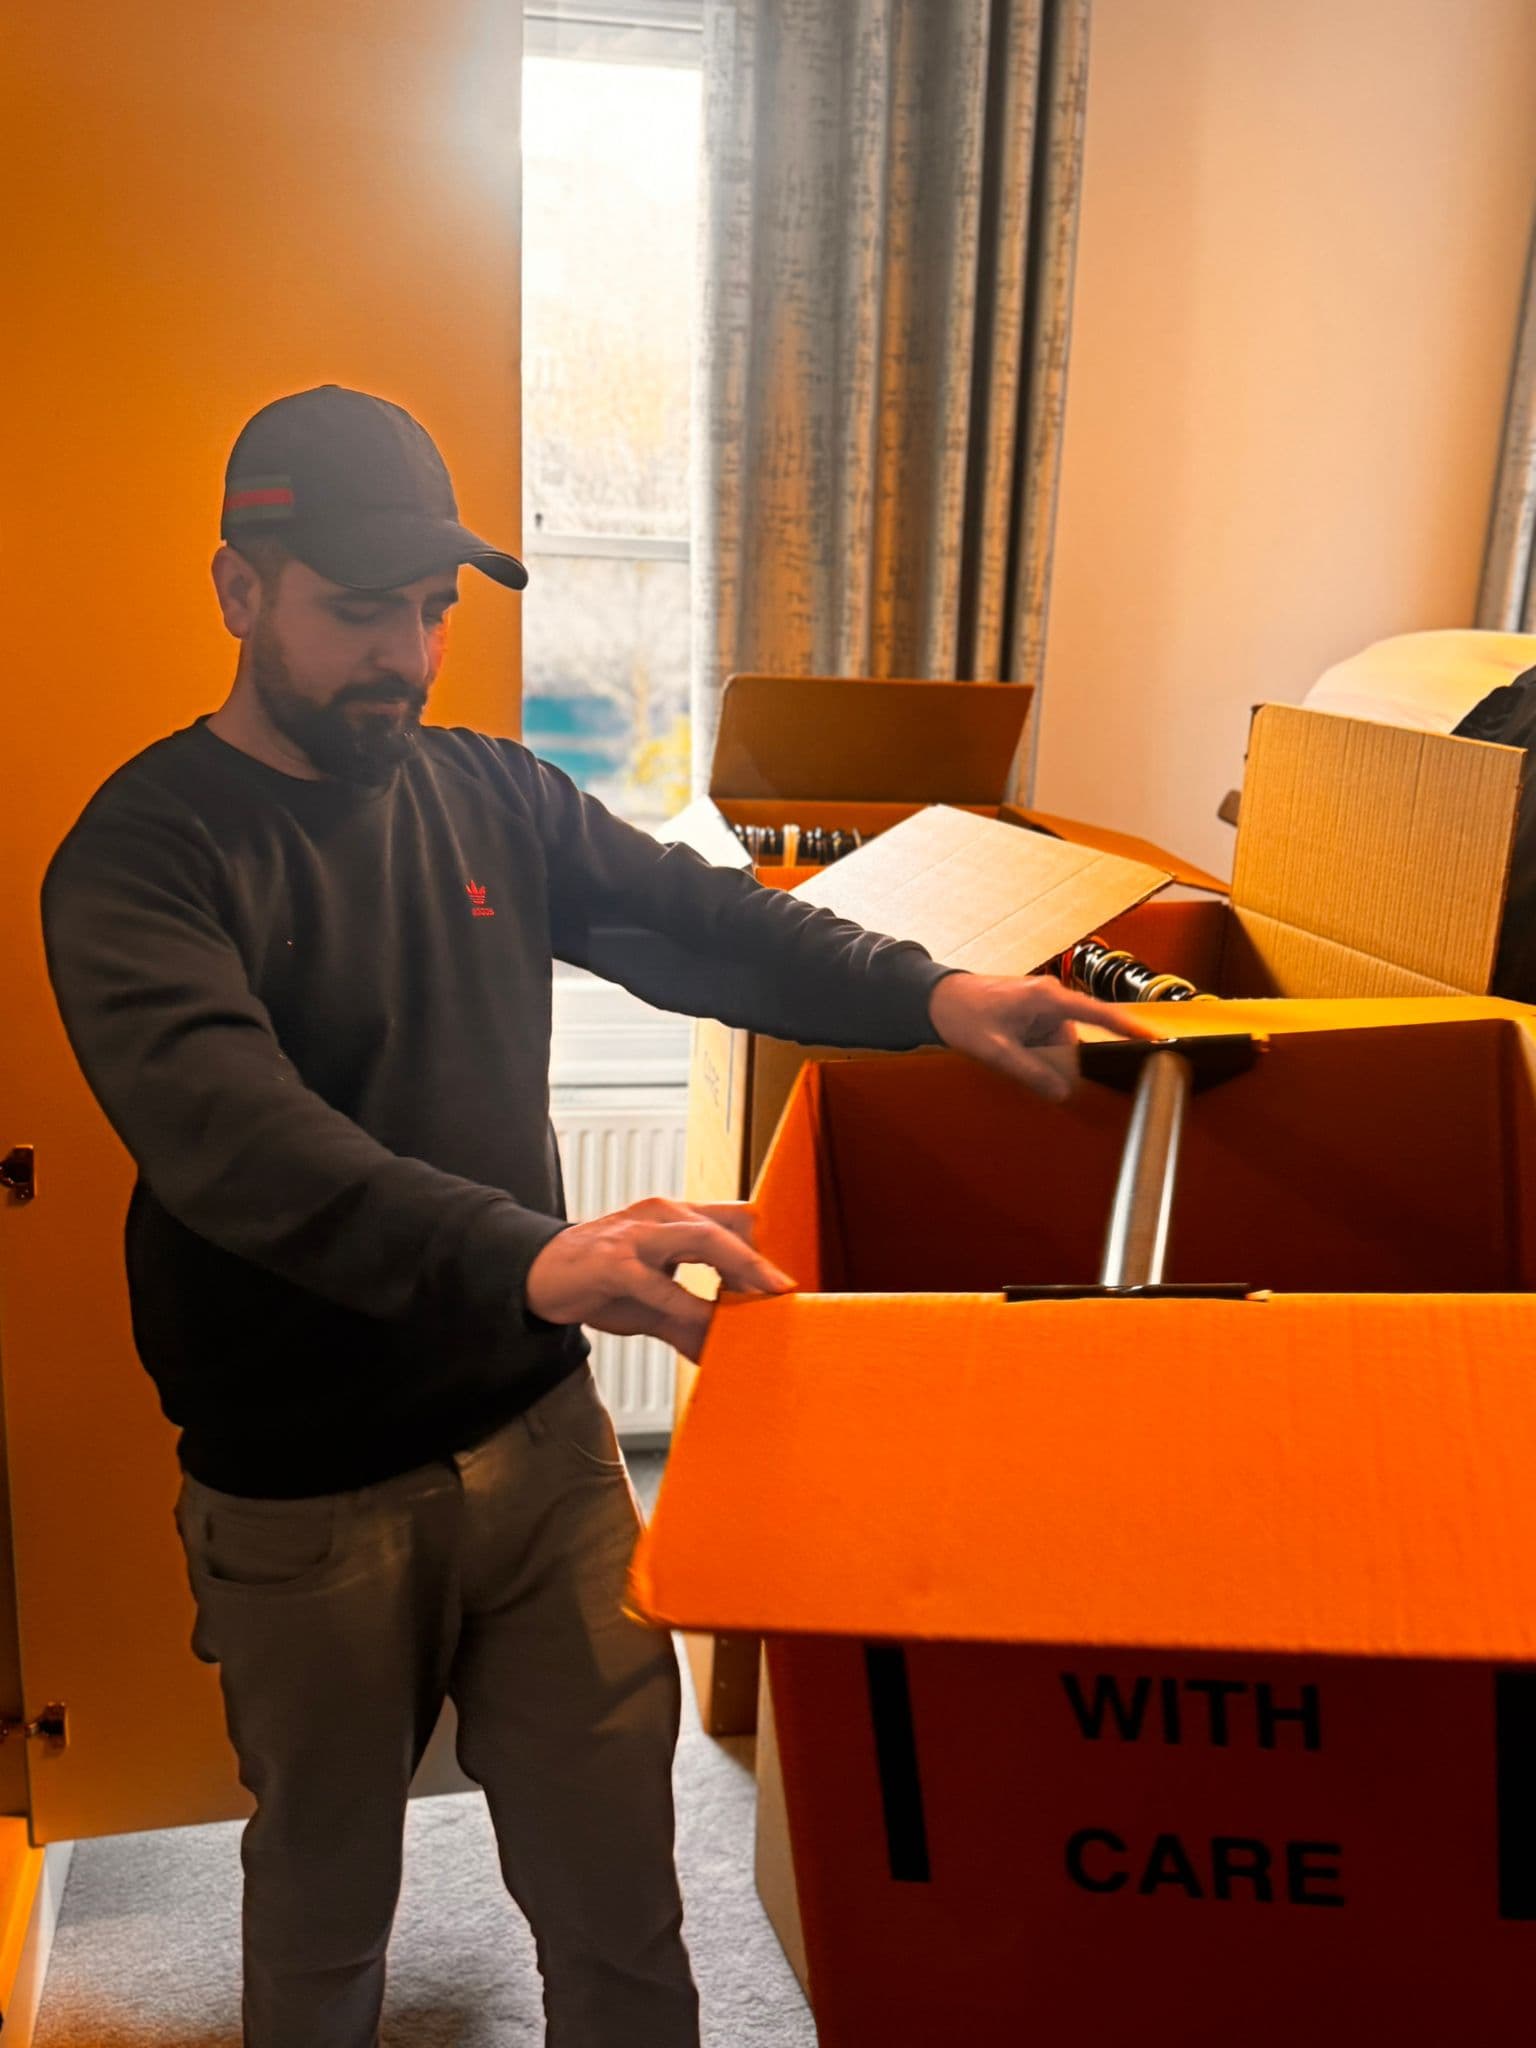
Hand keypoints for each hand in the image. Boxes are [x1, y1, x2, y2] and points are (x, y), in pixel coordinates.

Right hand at [525, 1197, 795, 1361]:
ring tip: (760, 1299)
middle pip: (724, 1227)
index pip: (729, 1220)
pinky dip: (687, 1306)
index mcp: (672, 1217)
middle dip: (758, 1260)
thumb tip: (719, 1352)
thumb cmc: (596, 1280)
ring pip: (702, 1239)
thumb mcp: (649, 1304)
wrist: (538, 1275)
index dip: (758, 1249)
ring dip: (738, 1268)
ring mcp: (637, 1236)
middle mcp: (660, 1216)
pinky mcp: (614, 1262)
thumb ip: (687, 1322)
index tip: (780, 1284)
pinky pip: (660, 1284)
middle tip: (784, 1291)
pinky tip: (704, 1327)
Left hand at [928, 972, 1159, 1101]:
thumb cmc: (964, 1014)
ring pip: (1059, 1049)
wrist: (936, 998)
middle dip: (1055, 1065)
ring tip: (1007, 1055)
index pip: (1099, 1014)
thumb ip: (1031, 1072)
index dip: (1129, 1028)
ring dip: (1041, 1062)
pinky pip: (1046, 1045)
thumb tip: (1063, 1094)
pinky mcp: (1034, 1016)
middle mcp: (1051, 1000)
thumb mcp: (996, 1050)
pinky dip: (1034, 1057)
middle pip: (1073, 1044)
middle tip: (1019, 1066)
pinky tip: (1011, 1056)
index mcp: (1049, 998)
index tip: (1155, 1039)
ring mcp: (1042, 1008)